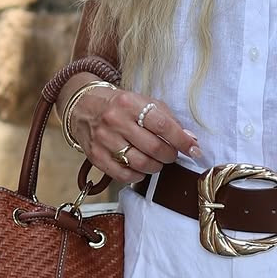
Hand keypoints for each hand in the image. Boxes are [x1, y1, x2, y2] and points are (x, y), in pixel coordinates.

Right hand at [66, 84, 202, 181]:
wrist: (82, 106)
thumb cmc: (119, 105)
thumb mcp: (143, 101)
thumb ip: (167, 118)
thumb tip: (189, 139)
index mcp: (130, 103)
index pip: (162, 125)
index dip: (181, 140)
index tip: (193, 148)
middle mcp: (115, 121)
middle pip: (153, 147)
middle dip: (169, 155)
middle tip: (172, 154)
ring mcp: (103, 140)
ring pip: (140, 163)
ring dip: (156, 166)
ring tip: (158, 161)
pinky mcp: (96, 156)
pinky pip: (123, 174)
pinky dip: (137, 175)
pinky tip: (141, 169)